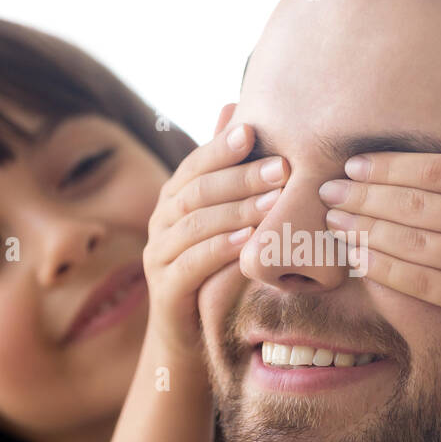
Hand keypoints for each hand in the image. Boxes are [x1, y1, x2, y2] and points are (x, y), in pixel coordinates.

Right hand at [144, 104, 288, 356]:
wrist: (189, 336)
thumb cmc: (215, 269)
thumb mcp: (223, 217)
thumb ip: (225, 168)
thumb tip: (233, 105)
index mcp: (174, 199)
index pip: (195, 165)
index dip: (222, 147)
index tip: (254, 130)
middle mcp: (160, 222)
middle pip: (198, 191)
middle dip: (241, 178)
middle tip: (282, 169)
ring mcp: (158, 256)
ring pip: (195, 225)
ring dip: (237, 211)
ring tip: (273, 204)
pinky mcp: (165, 290)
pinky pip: (192, 264)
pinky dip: (220, 250)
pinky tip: (246, 243)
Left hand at [319, 116, 440, 376]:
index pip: (435, 171)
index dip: (389, 167)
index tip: (355, 165)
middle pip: (414, 204)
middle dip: (363, 196)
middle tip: (328, 190)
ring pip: (410, 241)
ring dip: (364, 230)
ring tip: (334, 221)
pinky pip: (420, 281)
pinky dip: (384, 268)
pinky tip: (358, 258)